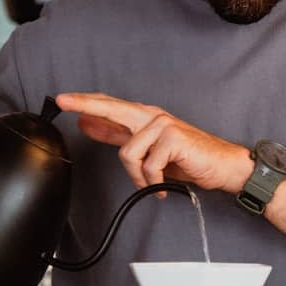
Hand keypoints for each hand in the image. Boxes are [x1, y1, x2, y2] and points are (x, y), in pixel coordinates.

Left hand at [55, 91, 250, 193]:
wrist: (222, 166)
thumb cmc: (188, 159)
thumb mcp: (148, 150)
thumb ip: (119, 136)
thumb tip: (89, 125)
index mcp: (145, 117)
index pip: (111, 106)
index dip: (86, 102)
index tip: (63, 100)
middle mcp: (152, 116)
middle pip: (112, 108)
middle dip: (86, 105)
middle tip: (63, 101)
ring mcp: (163, 124)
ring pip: (128, 152)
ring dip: (139, 176)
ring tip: (154, 182)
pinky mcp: (172, 138)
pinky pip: (148, 166)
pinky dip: (153, 181)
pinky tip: (163, 185)